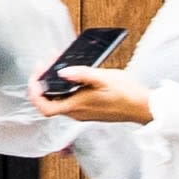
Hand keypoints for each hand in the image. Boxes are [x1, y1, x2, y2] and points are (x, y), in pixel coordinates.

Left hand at [40, 64, 155, 126]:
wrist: (143, 107)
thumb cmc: (126, 94)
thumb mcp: (104, 78)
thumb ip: (81, 74)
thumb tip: (62, 72)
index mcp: (77, 106)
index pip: (45, 106)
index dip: (35, 92)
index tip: (37, 75)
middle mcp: (77, 113)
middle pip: (49, 102)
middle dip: (44, 82)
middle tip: (47, 65)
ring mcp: (83, 113)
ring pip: (59, 100)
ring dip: (55, 84)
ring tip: (59, 65)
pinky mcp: (89, 110)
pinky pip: (70, 100)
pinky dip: (66, 87)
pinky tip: (74, 75)